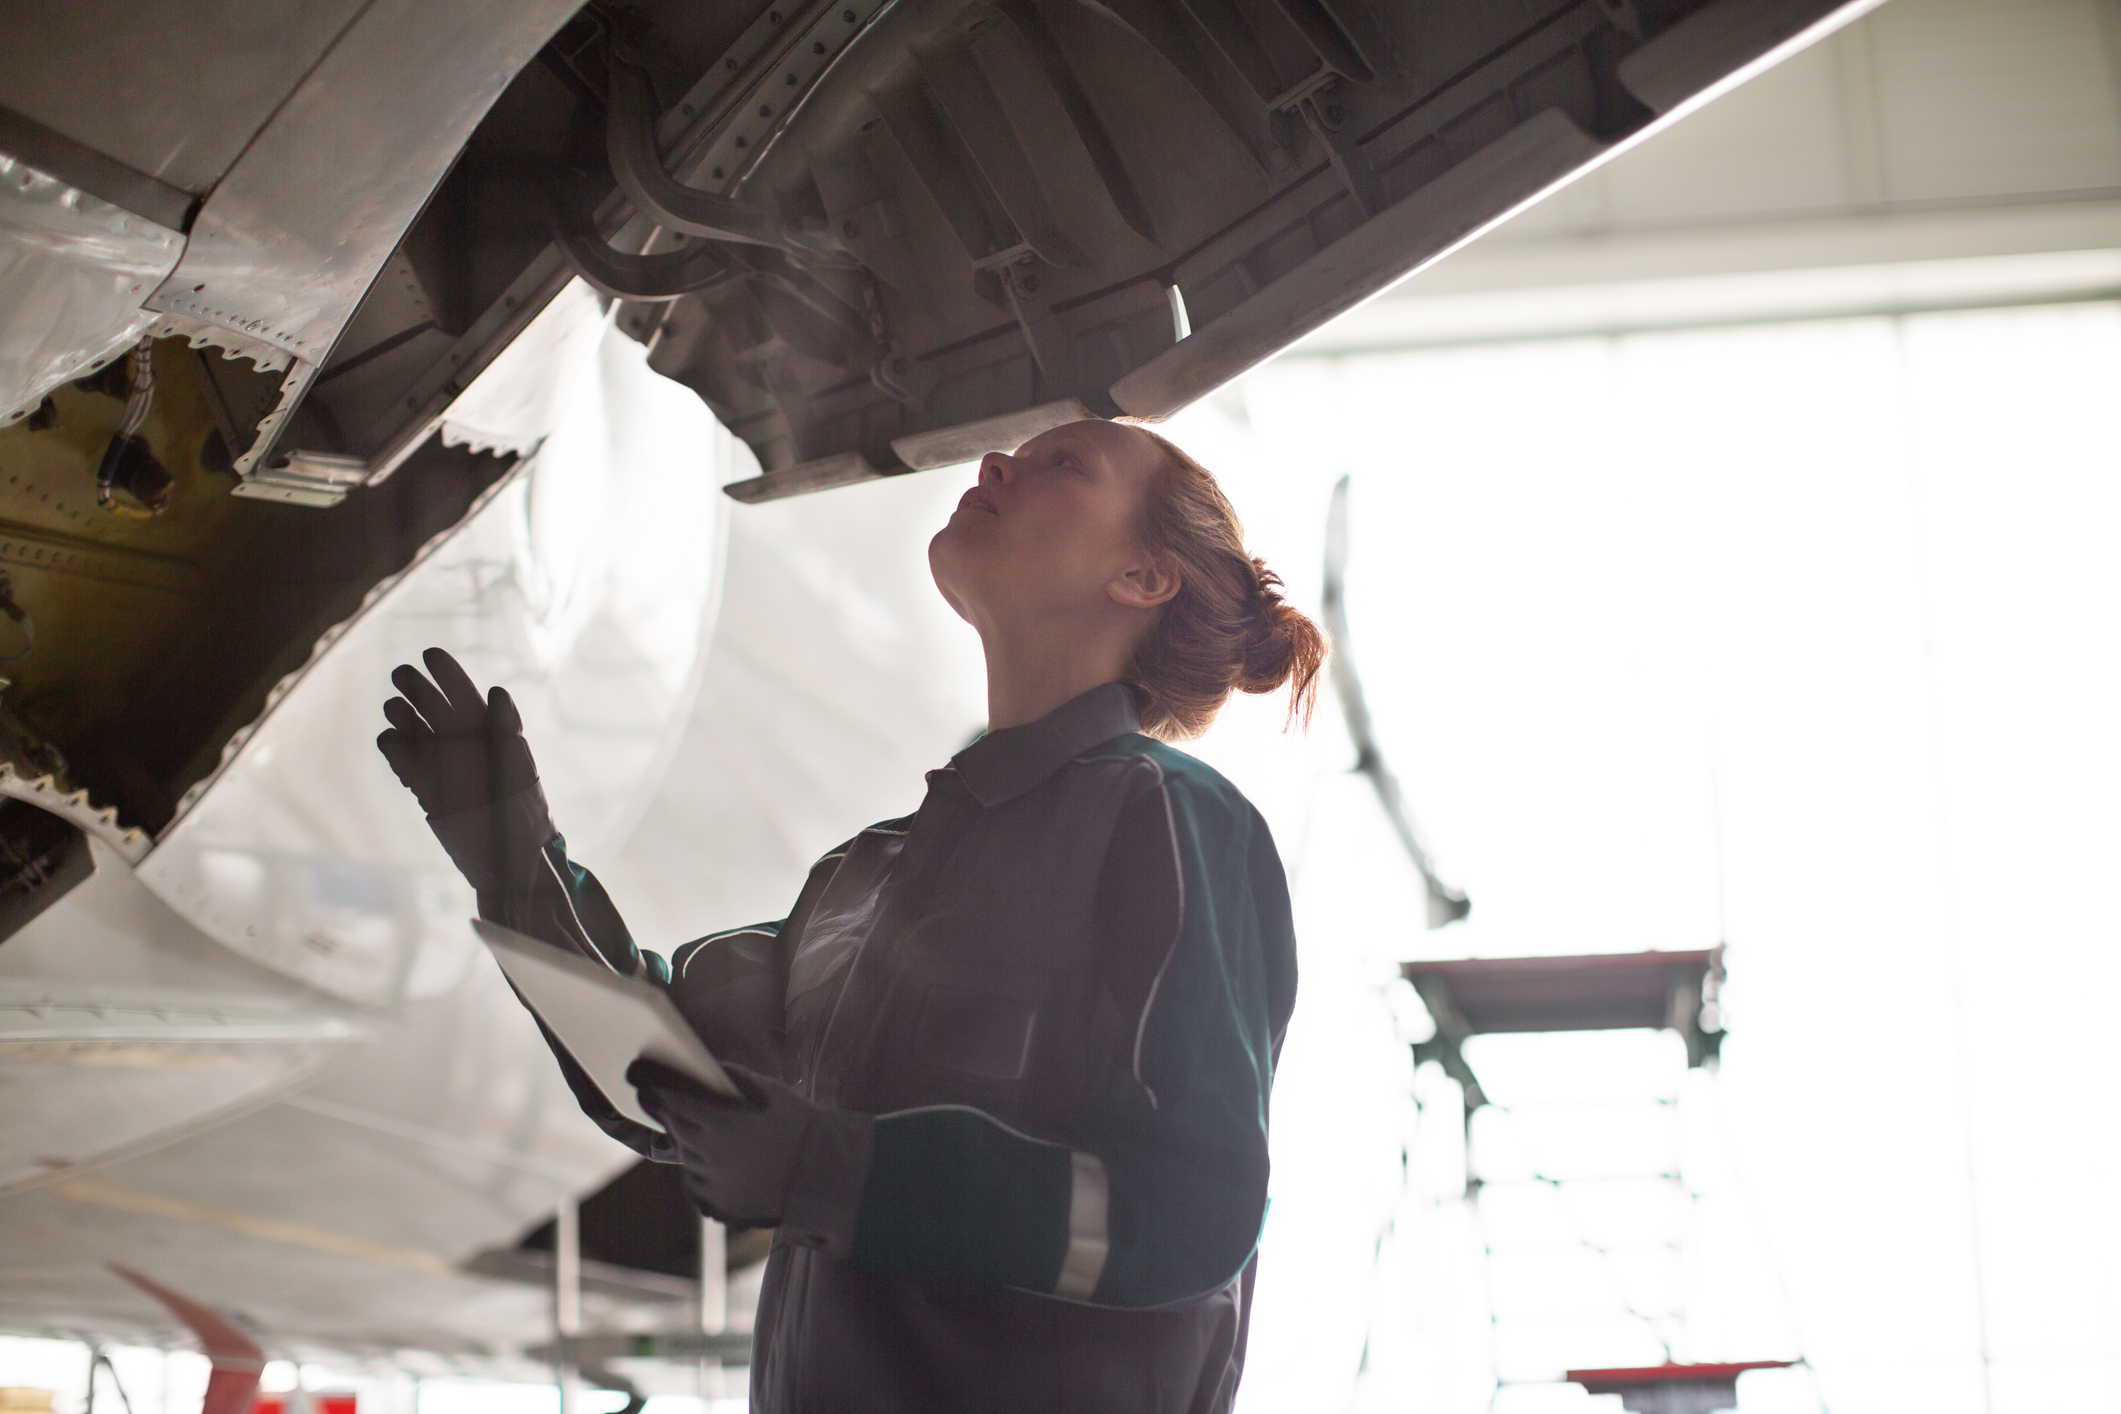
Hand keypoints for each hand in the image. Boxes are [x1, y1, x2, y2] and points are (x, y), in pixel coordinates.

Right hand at [376, 647, 549, 890]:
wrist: (513, 867)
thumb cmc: (526, 818)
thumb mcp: (519, 773)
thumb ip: (506, 733)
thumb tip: (497, 692)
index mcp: (491, 736)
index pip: (466, 697)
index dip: (449, 674)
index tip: (430, 653)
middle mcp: (466, 748)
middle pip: (436, 710)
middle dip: (418, 690)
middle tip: (399, 673)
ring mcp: (445, 769)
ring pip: (417, 734)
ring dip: (404, 718)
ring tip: (392, 706)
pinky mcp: (429, 793)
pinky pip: (408, 766)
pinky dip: (398, 753)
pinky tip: (390, 741)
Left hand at [629, 1059, 872, 1245]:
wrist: (823, 1173)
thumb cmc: (795, 1122)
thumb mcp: (761, 1089)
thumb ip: (721, 1080)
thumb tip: (685, 1069)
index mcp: (718, 1120)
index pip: (667, 1098)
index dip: (650, 1085)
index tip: (635, 1076)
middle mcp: (708, 1155)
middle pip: (672, 1126)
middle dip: (664, 1109)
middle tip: (655, 1096)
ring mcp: (711, 1185)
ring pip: (686, 1158)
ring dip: (693, 1144)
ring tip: (723, 1137)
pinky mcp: (716, 1207)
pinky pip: (699, 1185)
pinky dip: (707, 1173)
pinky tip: (732, 1166)